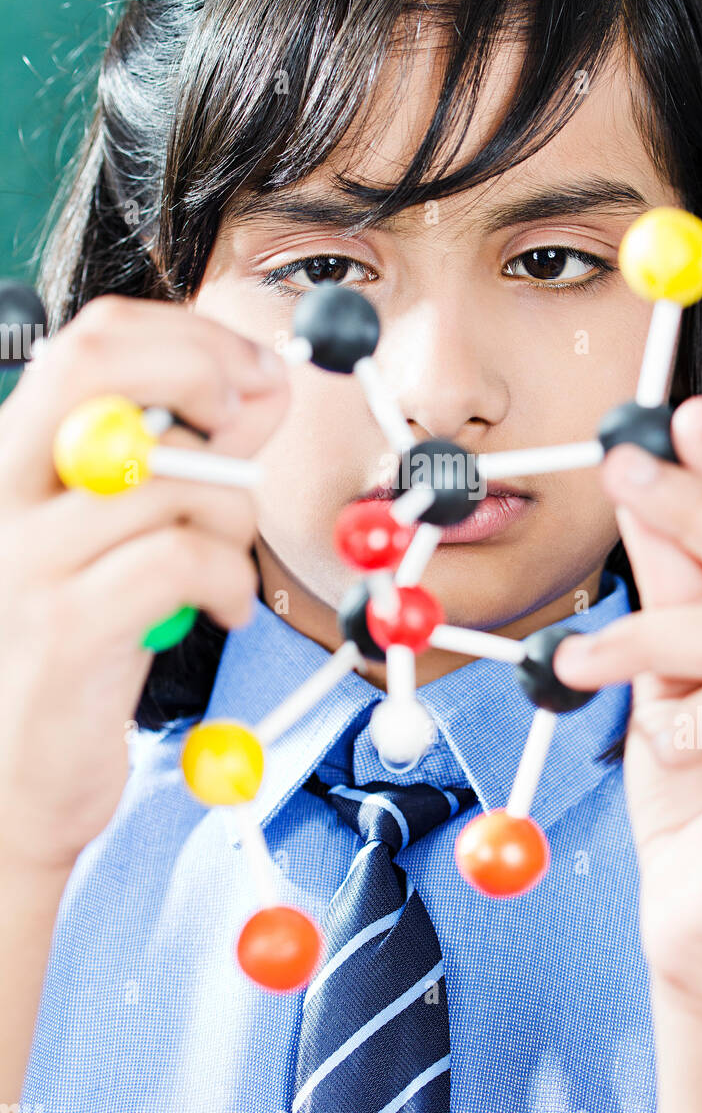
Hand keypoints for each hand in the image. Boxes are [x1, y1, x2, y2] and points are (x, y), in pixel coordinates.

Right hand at [0, 296, 289, 870]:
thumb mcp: (137, 531)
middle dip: (205, 374)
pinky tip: (223, 609)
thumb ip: (197, 456)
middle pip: (100, 367)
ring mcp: (27, 555)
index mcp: (25, 453)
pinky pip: (181, 558)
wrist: (15, 776)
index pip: (93, 338)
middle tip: (249, 428)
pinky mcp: (64, 625)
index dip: (191, 336)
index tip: (256, 373)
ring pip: (172, 477)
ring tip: (230, 565)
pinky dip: (229, 581)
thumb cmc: (85, 644)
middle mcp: (10, 488)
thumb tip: (265, 382)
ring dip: (236, 517)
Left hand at [553, 396, 701, 997]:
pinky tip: (653, 733)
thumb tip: (643, 480)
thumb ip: (674, 579)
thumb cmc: (697, 788)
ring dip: (653, 632)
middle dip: (700, 503)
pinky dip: (685, 711)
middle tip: (623, 471)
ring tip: (578, 657)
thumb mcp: (671, 667)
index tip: (679, 420)